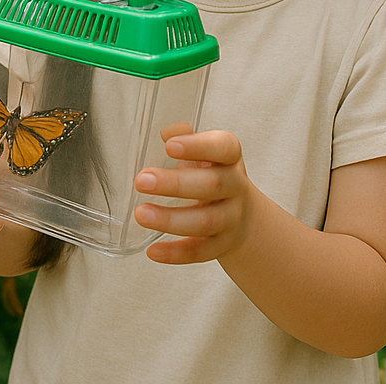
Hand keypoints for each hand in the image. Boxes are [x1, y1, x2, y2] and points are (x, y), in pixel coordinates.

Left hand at [134, 124, 256, 264]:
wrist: (244, 218)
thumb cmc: (214, 176)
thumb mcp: (205, 153)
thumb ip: (186, 138)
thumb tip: (165, 132)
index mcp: (230, 159)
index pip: (224, 147)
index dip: (198, 146)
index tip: (169, 146)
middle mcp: (236, 187)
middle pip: (212, 185)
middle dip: (175, 184)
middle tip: (142, 180)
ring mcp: (231, 219)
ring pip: (205, 221)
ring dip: (170, 219)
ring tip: (141, 213)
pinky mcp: (221, 246)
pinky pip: (200, 251)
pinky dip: (175, 253)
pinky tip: (153, 250)